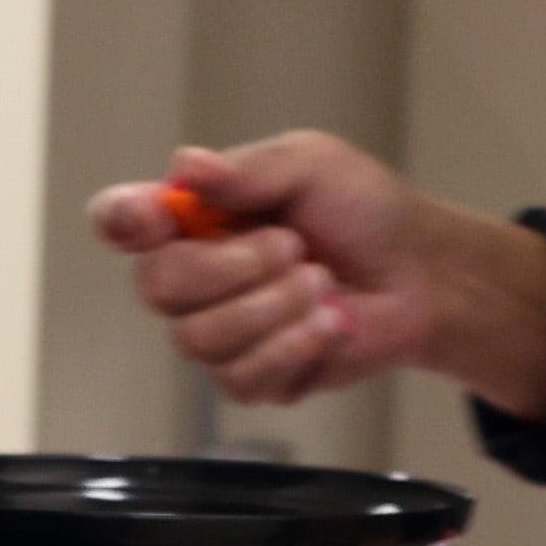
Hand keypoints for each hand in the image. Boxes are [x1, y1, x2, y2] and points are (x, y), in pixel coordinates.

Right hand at [86, 133, 545, 422]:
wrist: (423, 276)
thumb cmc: (366, 211)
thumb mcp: (312, 166)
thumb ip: (248, 171)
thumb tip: (186, 166)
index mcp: (194, 217)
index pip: (122, 221)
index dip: (124, 222)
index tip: (156, 217)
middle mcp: (193, 277)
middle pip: (158, 287)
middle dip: (234, 268)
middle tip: (294, 247)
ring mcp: (219, 333)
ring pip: (199, 340)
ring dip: (274, 308)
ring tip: (322, 283)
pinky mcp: (252, 379)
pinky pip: (242, 377)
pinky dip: (296, 346)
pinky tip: (329, 324)